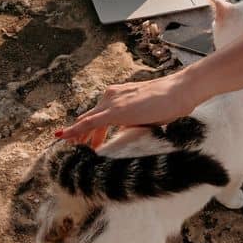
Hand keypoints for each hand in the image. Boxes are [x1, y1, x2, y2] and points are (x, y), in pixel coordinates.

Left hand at [55, 70, 203, 145]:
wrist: (179, 92)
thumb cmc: (168, 104)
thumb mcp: (145, 116)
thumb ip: (130, 123)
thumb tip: (122, 134)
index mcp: (119, 96)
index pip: (98, 114)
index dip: (88, 130)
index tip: (84, 142)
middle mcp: (111, 96)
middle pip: (89, 118)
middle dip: (80, 135)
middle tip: (74, 150)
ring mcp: (111, 102)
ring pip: (86, 121)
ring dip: (78, 136)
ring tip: (71, 151)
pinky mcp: (114, 111)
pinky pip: (88, 123)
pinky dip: (74, 131)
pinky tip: (63, 137)